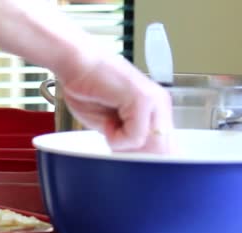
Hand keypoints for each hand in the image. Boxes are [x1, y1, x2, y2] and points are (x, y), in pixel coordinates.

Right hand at [59, 54, 174, 153]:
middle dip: (135, 156)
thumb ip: (127, 139)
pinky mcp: (143, 100)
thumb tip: (136, 160)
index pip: (165, 147)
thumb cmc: (86, 90)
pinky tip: (106, 123)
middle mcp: (160, 104)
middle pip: (162, 150)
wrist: (76, 63)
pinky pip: (136, 136)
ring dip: (125, 145)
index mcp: (155, 110)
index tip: (124, 158)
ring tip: (109, 129)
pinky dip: (116, 137)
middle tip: (113, 142)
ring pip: (151, 146)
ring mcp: (155, 101)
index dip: (144, 159)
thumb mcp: (110, 124)